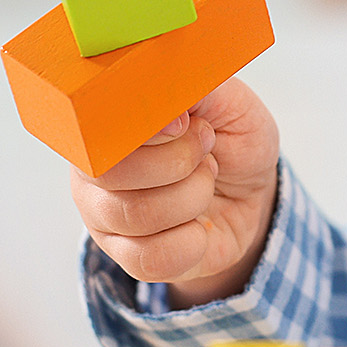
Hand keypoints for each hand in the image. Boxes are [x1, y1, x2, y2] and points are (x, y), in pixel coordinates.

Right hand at [70, 77, 279, 303]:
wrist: (254, 191)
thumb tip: (165, 100)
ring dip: (192, 198)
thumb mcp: (226, 100)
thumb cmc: (231, 138)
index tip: (186, 124)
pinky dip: (193, 242)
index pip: (99, 127)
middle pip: (110, 176)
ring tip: (206, 182)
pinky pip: (151, 259)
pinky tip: (199, 226)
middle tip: (206, 153)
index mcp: (106, 124)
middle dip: (178, 163)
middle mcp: (93, 171)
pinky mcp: (128, 258)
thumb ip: (192, 87)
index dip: (148, 131)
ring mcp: (105, 219)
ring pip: (135, 217)